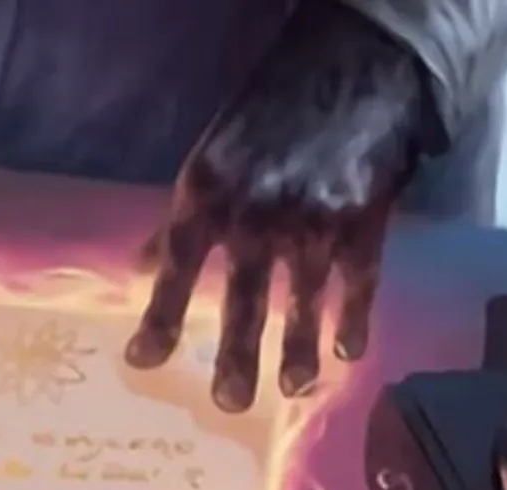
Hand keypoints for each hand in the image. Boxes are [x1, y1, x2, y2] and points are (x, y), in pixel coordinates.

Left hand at [125, 1, 423, 411]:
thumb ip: (180, 217)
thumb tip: (141, 268)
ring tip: (293, 387)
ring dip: (298, 350)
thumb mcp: (210, 157)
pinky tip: (347, 351)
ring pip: (304, 299)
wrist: (351, 69)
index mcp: (209, 193)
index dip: (159, 317)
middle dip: (236, 355)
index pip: (176, 265)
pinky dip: (354, 319)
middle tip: (229, 403)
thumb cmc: (268, 116)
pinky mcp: (365, 220)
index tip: (142, 362)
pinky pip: (360, 283)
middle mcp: (258, 212)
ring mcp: (315, 219)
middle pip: (242, 297)